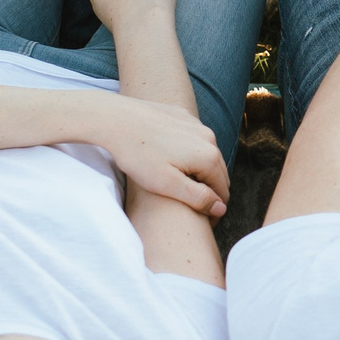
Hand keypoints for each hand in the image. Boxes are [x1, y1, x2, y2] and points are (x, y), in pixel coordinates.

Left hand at [90, 91, 229, 216]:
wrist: (115, 119)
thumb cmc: (139, 155)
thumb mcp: (167, 184)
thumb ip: (198, 197)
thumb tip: (221, 208)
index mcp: (209, 157)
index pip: (223, 191)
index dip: (215, 210)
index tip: (203, 223)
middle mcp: (209, 138)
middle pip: (219, 173)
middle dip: (211, 191)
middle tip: (194, 207)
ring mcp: (196, 124)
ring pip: (207, 155)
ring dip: (201, 172)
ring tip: (182, 186)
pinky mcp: (183, 117)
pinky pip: (194, 141)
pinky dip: (191, 154)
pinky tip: (172, 162)